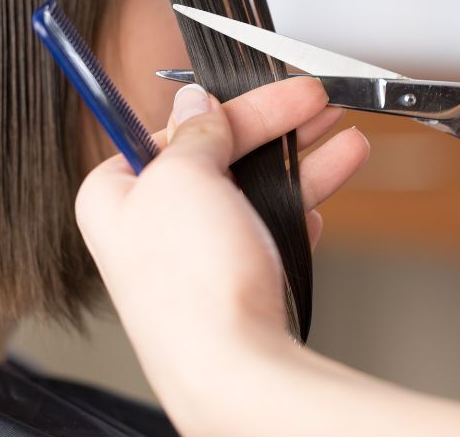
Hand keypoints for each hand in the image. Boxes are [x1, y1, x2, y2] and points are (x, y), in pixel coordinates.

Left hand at [75, 77, 369, 400]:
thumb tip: (195, 103)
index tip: (271, 88)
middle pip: (217, 156)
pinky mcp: (228, 286)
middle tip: (317, 104)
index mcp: (114, 195)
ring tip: (345, 142)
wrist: (234, 371)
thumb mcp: (184, 174)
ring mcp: (190, 259)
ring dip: (301, 163)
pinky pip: (266, 235)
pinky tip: (325, 202)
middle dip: (274, 127)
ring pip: (251, 192)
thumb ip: (195, 131)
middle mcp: (148, 228)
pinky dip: (298, 213)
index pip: (169, 129)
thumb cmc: (191, 286)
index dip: (224, 108)